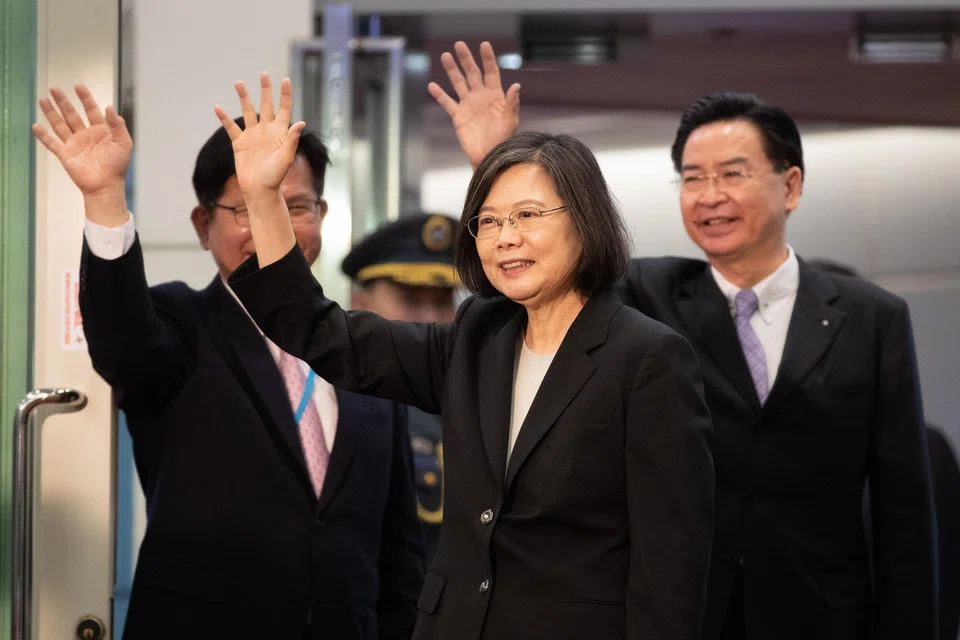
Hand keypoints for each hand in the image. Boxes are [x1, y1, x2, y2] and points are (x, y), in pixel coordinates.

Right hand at [33, 86, 131, 197]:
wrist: (106, 185)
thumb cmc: (117, 167)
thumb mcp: (124, 143)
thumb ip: (118, 125)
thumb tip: (110, 107)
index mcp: (100, 131)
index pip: (91, 110)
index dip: (85, 98)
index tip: (79, 86)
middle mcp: (85, 136)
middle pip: (72, 114)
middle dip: (63, 101)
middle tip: (54, 89)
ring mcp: (74, 144)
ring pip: (59, 125)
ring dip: (51, 113)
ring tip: (43, 100)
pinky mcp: (65, 155)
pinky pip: (51, 143)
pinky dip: (43, 136)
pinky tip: (36, 126)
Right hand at [215, 73, 304, 198]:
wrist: (260, 190)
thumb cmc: (276, 176)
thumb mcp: (286, 157)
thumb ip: (292, 139)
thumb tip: (301, 122)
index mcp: (280, 132)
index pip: (283, 109)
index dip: (285, 95)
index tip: (285, 79)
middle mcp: (266, 131)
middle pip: (266, 105)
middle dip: (265, 90)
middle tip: (264, 73)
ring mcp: (252, 136)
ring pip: (248, 112)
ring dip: (244, 98)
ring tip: (239, 83)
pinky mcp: (240, 143)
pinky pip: (231, 128)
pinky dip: (224, 118)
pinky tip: (217, 108)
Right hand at [428, 41, 519, 168]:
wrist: (489, 156)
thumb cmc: (503, 140)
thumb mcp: (511, 121)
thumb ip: (512, 103)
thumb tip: (516, 85)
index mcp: (495, 95)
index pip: (491, 72)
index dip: (488, 58)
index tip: (484, 45)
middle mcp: (481, 97)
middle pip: (472, 73)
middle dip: (466, 59)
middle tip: (459, 44)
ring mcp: (468, 105)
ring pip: (458, 83)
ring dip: (452, 70)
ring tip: (445, 56)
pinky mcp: (458, 116)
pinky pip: (447, 103)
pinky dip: (439, 94)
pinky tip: (432, 85)